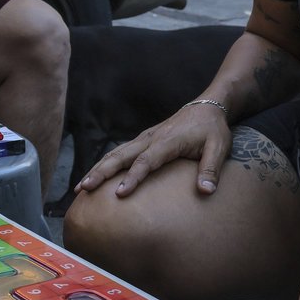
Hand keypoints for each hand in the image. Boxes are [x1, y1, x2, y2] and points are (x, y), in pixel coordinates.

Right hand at [74, 102, 232, 197]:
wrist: (207, 106)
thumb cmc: (213, 129)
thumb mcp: (219, 148)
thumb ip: (210, 169)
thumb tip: (205, 192)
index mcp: (167, 142)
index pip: (146, 161)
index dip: (133, 177)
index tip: (120, 193)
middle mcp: (151, 139)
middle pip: (120, 156)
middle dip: (101, 173)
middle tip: (84, 188)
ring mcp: (144, 138)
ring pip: (115, 153)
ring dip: (97, 169)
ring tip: (81, 187)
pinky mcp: (143, 140)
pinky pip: (120, 152)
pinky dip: (105, 164)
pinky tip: (95, 175)